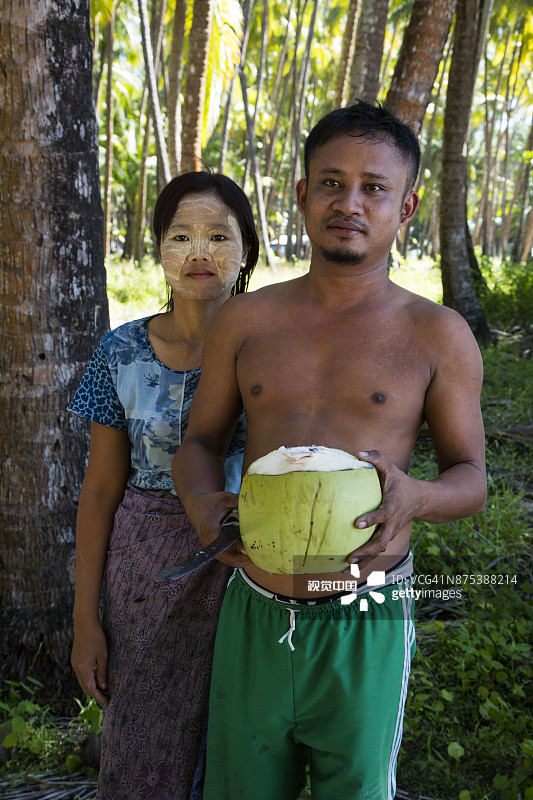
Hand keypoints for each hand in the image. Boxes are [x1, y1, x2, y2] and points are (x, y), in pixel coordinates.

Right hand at [71, 621, 109, 706]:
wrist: (84, 623)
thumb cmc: (96, 638)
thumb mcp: (103, 656)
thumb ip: (102, 672)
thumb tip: (103, 687)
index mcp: (83, 669)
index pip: (91, 689)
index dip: (99, 697)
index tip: (108, 703)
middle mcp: (76, 668)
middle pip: (85, 687)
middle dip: (96, 694)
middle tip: (107, 699)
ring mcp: (75, 663)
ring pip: (83, 681)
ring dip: (92, 687)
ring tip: (104, 690)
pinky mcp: (76, 659)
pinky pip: (82, 674)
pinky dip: (89, 679)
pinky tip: (97, 678)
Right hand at [186, 491, 250, 568]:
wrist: (196, 506)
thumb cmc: (212, 502)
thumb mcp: (225, 498)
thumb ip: (239, 502)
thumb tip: (257, 505)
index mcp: (210, 530)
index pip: (229, 546)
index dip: (243, 549)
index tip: (255, 546)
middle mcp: (208, 543)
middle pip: (232, 559)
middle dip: (247, 557)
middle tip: (262, 551)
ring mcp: (210, 549)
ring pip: (231, 562)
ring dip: (244, 559)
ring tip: (257, 551)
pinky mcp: (213, 551)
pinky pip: (228, 559)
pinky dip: (240, 557)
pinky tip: (249, 549)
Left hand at [347, 450, 417, 567]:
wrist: (421, 500)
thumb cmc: (400, 482)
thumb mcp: (391, 467)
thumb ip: (376, 458)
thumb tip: (358, 453)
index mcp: (392, 506)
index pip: (382, 514)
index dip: (372, 519)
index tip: (357, 523)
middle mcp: (392, 523)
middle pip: (381, 541)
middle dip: (366, 550)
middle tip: (350, 557)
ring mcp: (390, 532)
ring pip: (378, 551)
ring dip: (363, 561)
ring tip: (345, 568)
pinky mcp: (387, 538)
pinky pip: (376, 552)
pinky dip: (364, 562)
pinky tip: (347, 569)